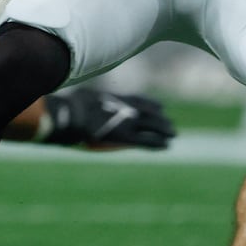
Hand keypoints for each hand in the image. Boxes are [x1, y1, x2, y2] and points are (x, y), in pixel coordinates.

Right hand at [42, 88, 176, 149]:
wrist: (74, 113)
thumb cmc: (73, 107)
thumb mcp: (83, 99)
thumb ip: (88, 102)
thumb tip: (81, 104)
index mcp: (118, 99)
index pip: (139, 101)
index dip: (151, 105)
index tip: (160, 108)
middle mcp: (127, 108)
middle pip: (149, 113)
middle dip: (160, 119)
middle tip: (170, 124)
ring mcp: (128, 122)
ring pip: (153, 126)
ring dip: (164, 130)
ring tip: (173, 134)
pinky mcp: (125, 137)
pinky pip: (146, 141)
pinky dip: (157, 143)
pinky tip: (167, 146)